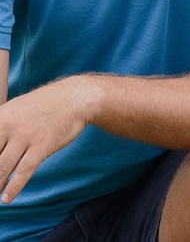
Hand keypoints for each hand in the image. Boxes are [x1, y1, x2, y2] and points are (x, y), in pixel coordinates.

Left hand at [0, 76, 99, 203]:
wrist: (76, 97)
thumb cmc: (46, 104)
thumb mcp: (17, 108)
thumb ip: (1, 126)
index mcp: (1, 116)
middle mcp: (9, 125)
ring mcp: (26, 135)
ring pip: (2, 167)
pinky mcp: (42, 145)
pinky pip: (23, 171)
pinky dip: (13, 188)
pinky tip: (7, 198)